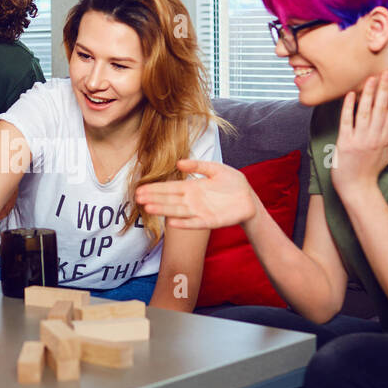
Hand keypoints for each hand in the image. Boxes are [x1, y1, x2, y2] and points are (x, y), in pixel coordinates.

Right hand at [134, 159, 257, 229]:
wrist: (249, 199)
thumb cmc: (233, 183)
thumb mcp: (216, 169)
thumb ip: (199, 165)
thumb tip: (179, 163)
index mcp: (192, 187)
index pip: (170, 188)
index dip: (155, 188)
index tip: (140, 189)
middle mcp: (192, 200)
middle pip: (169, 199)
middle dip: (154, 199)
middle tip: (137, 198)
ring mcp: (200, 211)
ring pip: (178, 211)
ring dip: (164, 210)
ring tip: (148, 208)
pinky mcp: (210, 221)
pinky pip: (195, 223)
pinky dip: (184, 224)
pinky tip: (172, 223)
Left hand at [331, 70, 387, 198]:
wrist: (357, 188)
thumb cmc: (371, 171)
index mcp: (384, 138)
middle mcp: (373, 137)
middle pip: (381, 109)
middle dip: (384, 89)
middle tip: (386, 72)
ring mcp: (359, 139)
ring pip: (366, 112)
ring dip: (369, 94)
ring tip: (372, 78)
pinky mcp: (345, 143)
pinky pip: (347, 122)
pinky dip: (349, 107)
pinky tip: (351, 94)